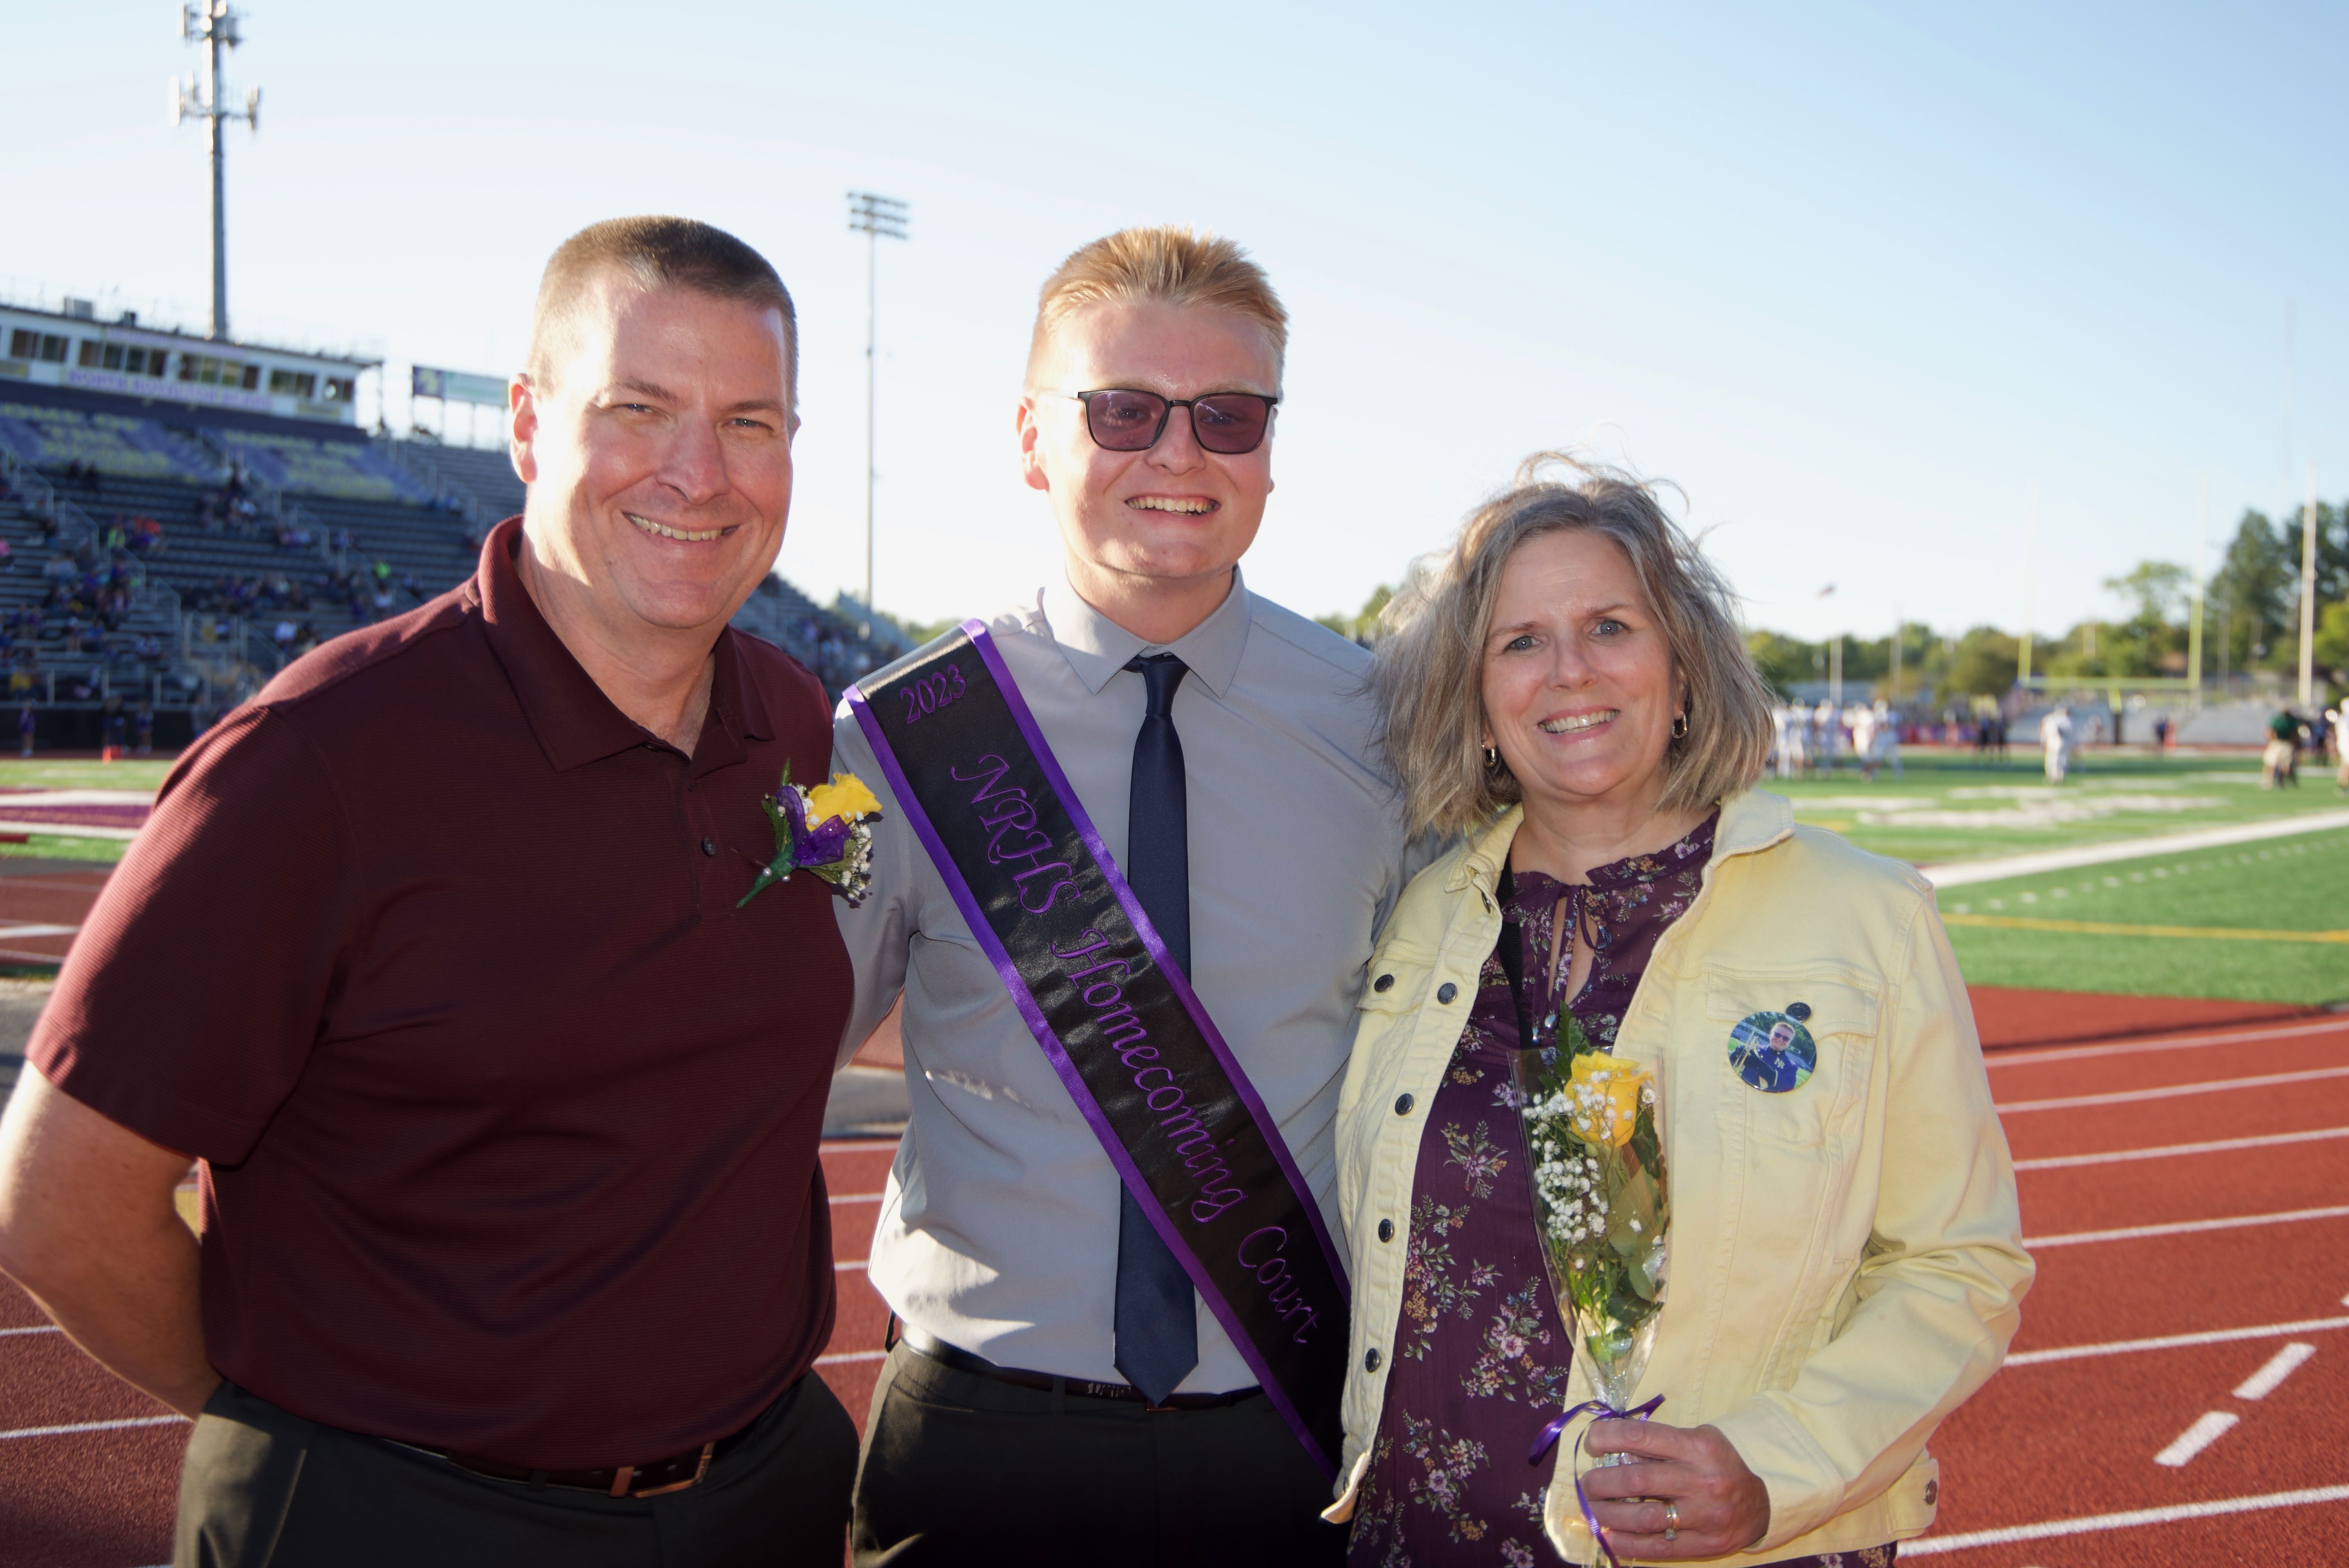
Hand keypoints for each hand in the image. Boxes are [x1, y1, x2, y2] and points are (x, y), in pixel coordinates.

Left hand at [1577, 1418, 1769, 1560]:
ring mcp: (1705, 1516)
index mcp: (1697, 1447)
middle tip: (1587, 1483)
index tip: (1592, 1443)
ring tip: (1594, 1508)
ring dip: (1609, 1514)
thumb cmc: (1721, 1463)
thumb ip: (1659, 1443)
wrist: (1765, 1499)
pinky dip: (1628, 1544)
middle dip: (1601, 1482)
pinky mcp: (1707, 1545)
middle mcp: (1702, 1480)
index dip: (1606, 1438)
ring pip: (1643, 1517)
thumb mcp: (1697, 1439)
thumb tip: (1610, 1449)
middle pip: (1636, 1480)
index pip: (1640, 1437)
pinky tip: (1610, 1537)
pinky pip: (1658, 1547)